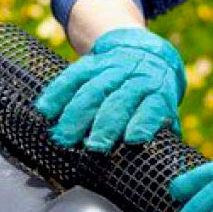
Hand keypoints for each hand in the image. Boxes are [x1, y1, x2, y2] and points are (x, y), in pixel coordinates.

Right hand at [35, 28, 185, 150]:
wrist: (143, 53)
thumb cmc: (153, 94)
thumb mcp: (166, 108)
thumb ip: (163, 130)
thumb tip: (164, 158)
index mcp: (158, 91)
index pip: (152, 107)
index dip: (143, 122)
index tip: (132, 139)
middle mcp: (136, 78)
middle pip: (119, 100)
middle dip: (105, 125)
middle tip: (94, 147)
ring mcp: (112, 68)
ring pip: (92, 89)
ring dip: (76, 115)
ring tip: (64, 138)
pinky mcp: (91, 63)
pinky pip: (72, 76)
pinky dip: (57, 93)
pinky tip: (46, 110)